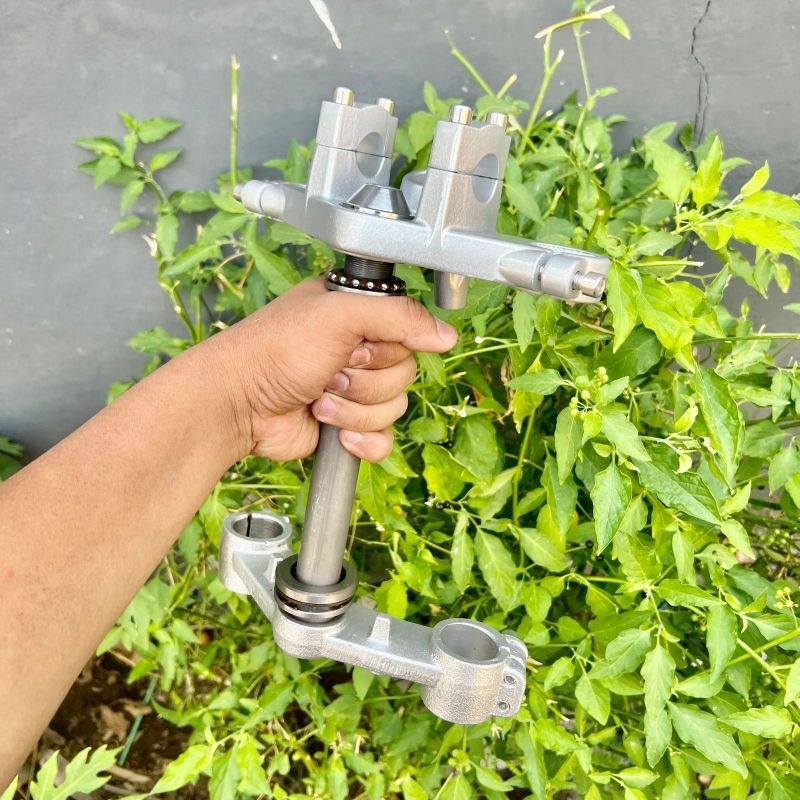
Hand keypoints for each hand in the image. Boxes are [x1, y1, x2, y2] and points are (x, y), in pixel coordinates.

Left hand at [205, 278, 457, 461]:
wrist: (239, 403)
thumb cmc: (275, 350)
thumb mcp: (340, 314)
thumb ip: (400, 317)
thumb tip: (446, 335)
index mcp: (357, 314)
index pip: (409, 330)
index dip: (388, 345)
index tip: (358, 345)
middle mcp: (358, 349)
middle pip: (405, 373)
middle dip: (366, 379)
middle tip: (330, 371)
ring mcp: (353, 390)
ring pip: (394, 408)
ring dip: (354, 409)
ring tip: (318, 396)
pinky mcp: (347, 427)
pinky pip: (383, 440)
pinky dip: (362, 440)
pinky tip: (334, 432)